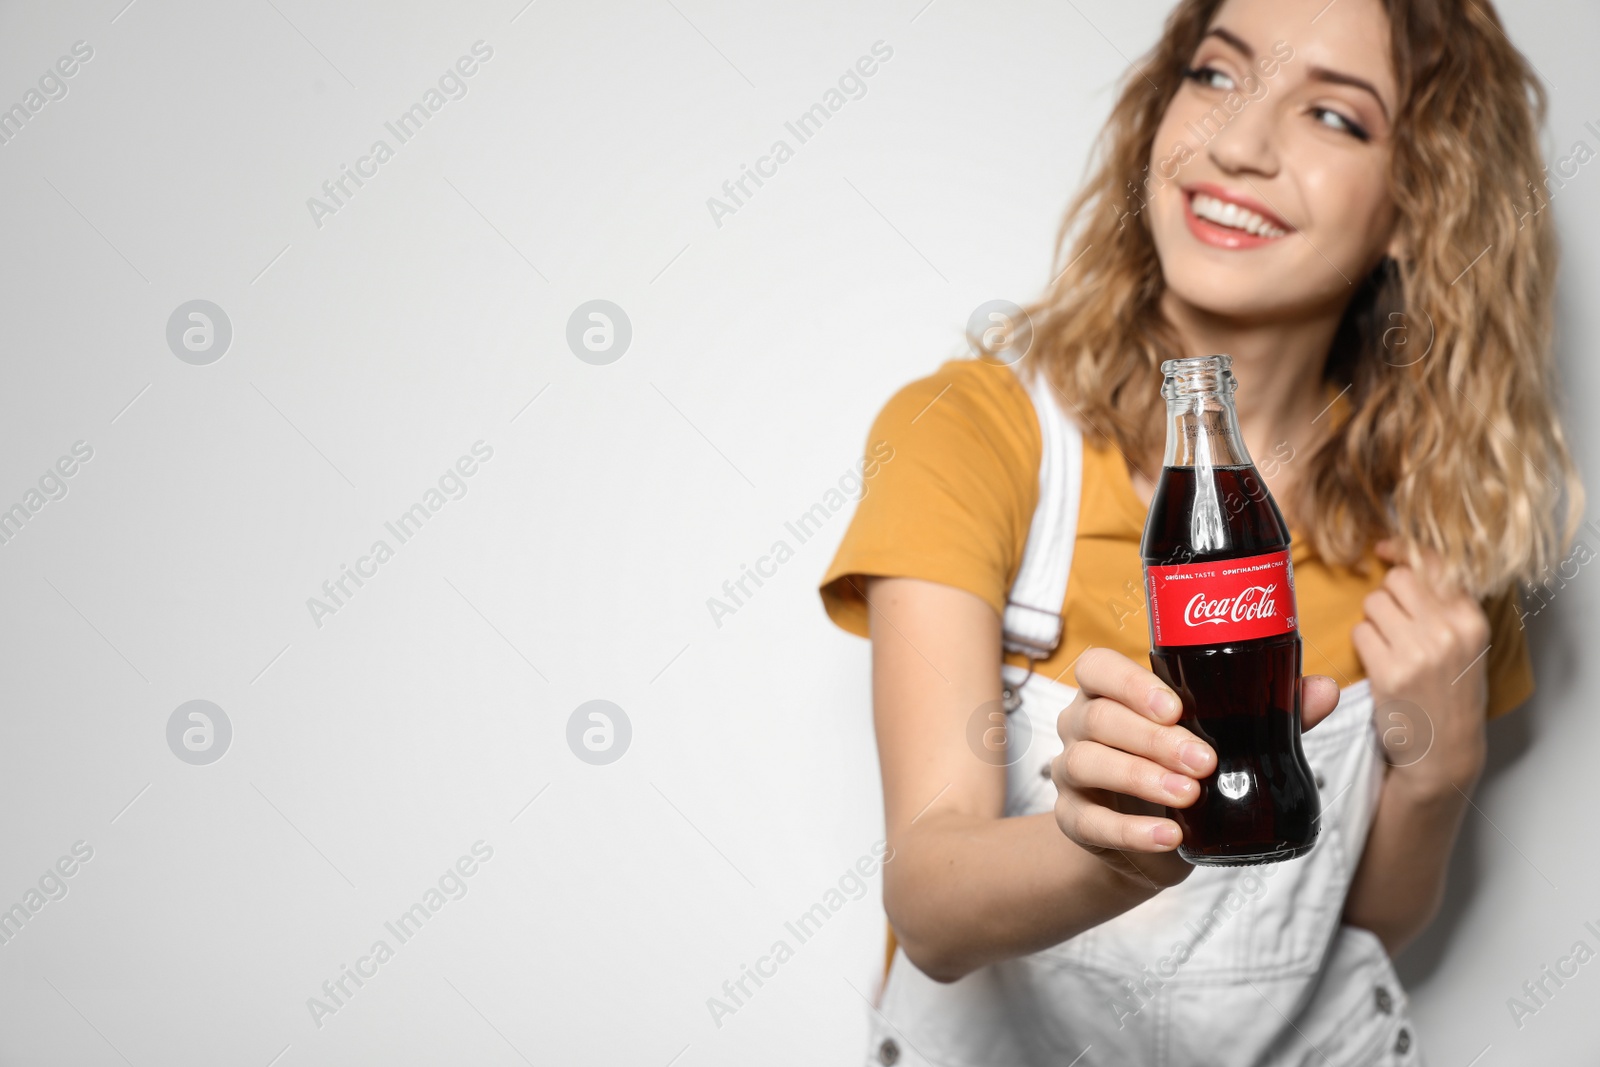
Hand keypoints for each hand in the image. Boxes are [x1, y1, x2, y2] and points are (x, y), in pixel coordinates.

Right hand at [1051, 647, 1339, 887]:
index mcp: (1111, 692)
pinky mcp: (1073, 820)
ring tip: (1189, 796)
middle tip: (1205, 761)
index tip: (1174, 706)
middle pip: (1098, 718)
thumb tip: (1324, 689)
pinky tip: (1168, 836)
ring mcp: (1071, 772)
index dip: (1128, 682)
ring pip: (1084, 763)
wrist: (1152, 836)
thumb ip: (1268, 712)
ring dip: (1138, 779)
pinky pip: (1089, 821)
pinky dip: (1129, 831)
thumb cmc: (1184, 768)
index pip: (1097, 667)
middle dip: (1152, 739)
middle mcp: (1082, 724)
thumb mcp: (1223, 738)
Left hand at [1353, 540, 1490, 795]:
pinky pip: (1359, 632)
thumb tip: (1404, 558)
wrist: (1444, 750)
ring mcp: (1418, 652)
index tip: (1385, 548)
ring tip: (1391, 646)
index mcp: (1471, 619)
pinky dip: (1363, 644)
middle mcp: (1448, 631)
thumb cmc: (1451, 692)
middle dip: (1387, 595)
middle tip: (1395, 622)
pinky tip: (1380, 663)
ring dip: (1373, 620)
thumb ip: (1444, 602)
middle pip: (1397, 580)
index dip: (1404, 549)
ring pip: (1374, 603)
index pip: (1435, 563)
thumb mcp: (1466, 642)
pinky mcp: (1389, 673)